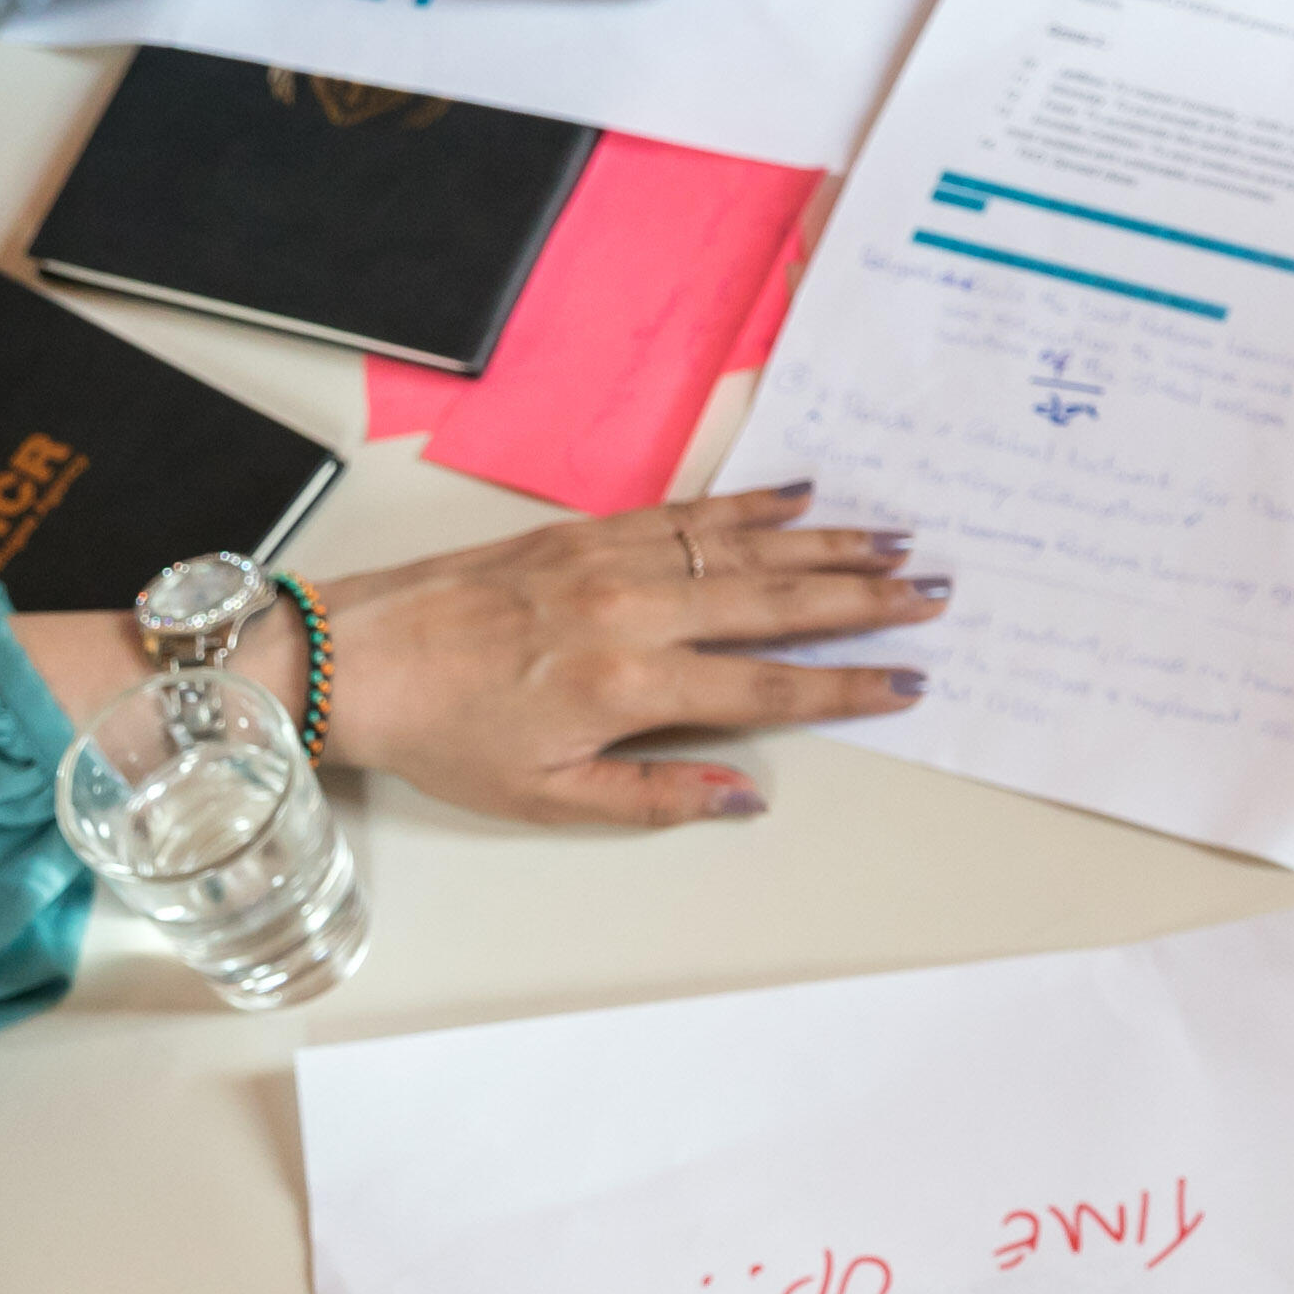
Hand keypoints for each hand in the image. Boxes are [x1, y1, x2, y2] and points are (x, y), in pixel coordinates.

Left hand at [327, 486, 951, 828]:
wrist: (358, 656)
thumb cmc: (447, 736)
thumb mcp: (551, 798)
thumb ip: (657, 796)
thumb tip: (748, 796)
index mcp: (630, 684)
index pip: (768, 685)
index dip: (846, 684)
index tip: (907, 681)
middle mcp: (633, 610)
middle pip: (775, 601)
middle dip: (864, 599)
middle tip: (935, 592)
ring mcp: (612, 561)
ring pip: (743, 547)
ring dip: (827, 544)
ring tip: (895, 541)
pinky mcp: (588, 532)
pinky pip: (688, 512)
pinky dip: (752, 504)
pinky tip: (801, 496)